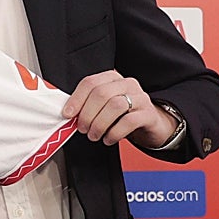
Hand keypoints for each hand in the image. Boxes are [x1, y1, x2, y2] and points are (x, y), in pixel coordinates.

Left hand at [62, 70, 177, 146]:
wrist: (150, 125)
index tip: (67, 114)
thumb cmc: (122, 115)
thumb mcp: (104, 106)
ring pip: (115, 106)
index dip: (76, 99)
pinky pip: (129, 121)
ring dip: (99, 124)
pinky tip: (108, 139)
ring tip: (93, 135)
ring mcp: (140, 98)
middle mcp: (127, 84)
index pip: (90, 83)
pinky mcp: (149, 114)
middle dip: (87, 114)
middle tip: (82, 129)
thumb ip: (88, 105)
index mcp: (112, 78)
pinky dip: (114, 132)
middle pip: (101, 94)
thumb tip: (68, 113)